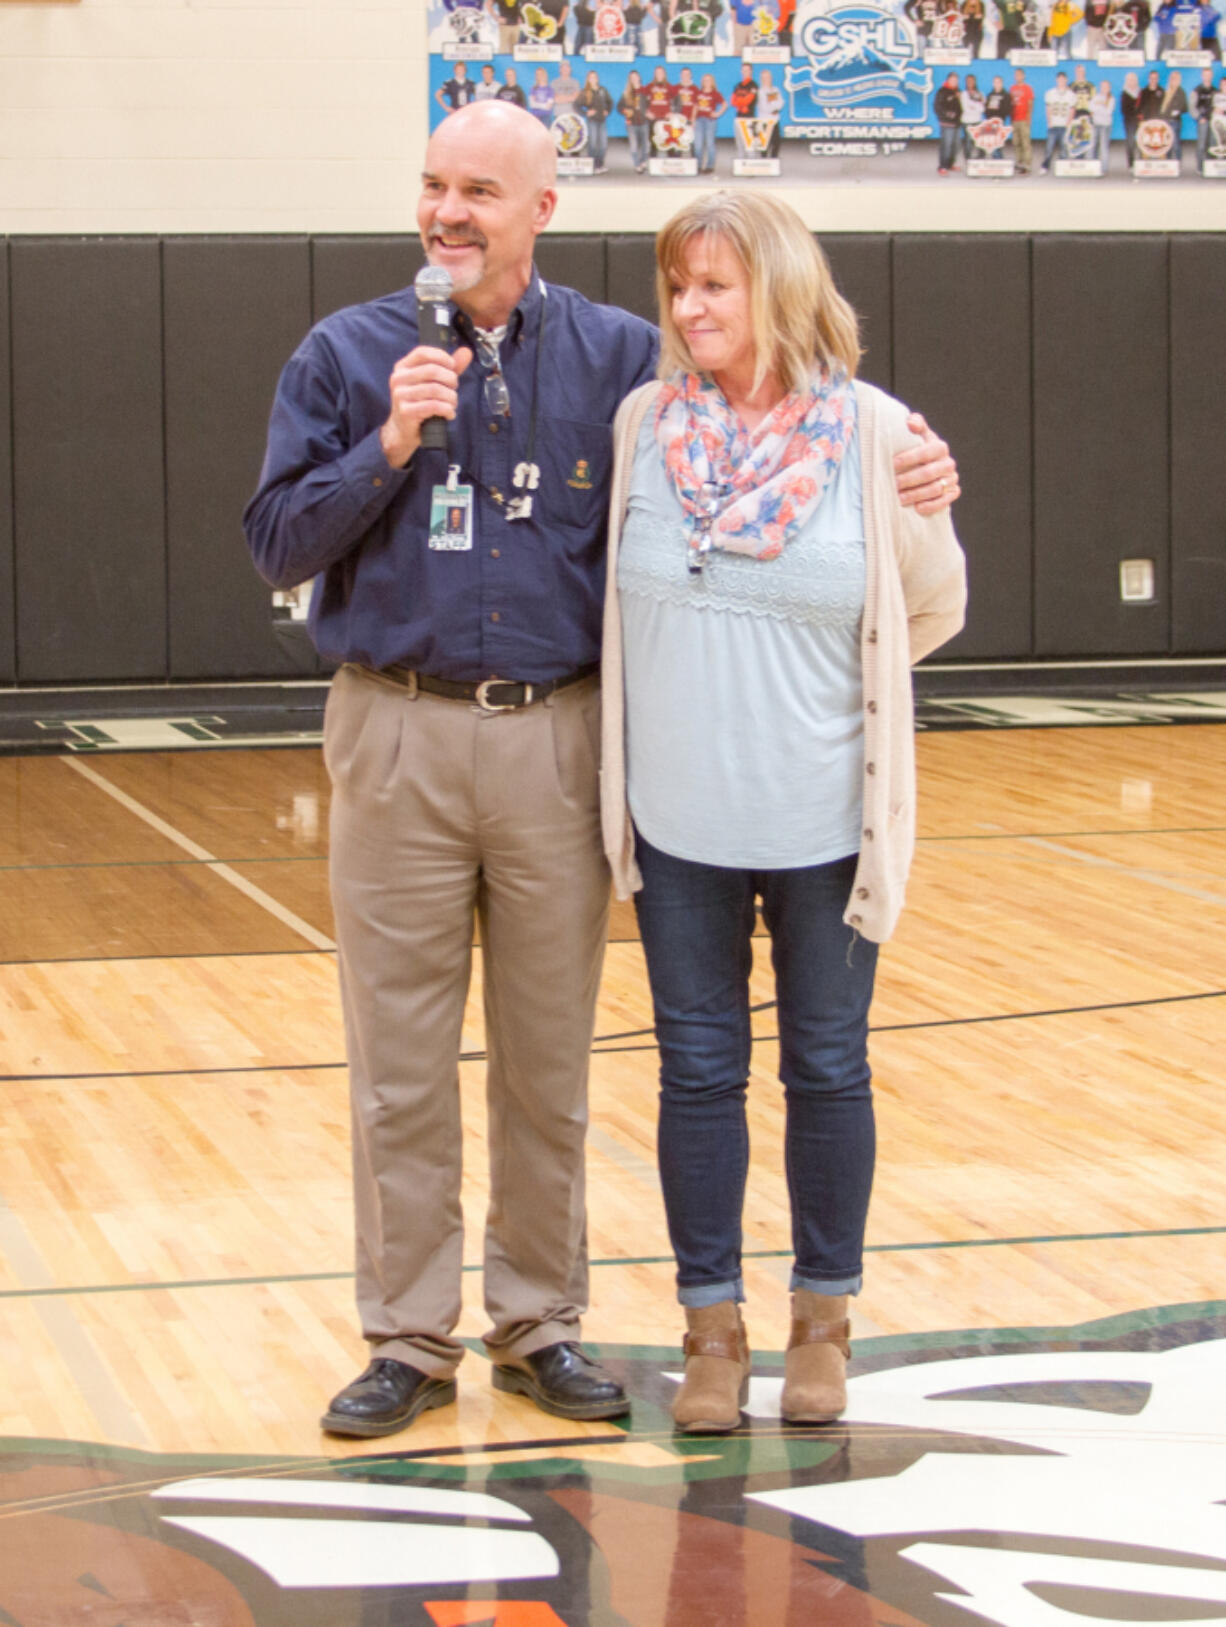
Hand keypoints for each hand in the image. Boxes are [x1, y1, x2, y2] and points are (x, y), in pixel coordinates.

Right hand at [380, 345, 472, 467]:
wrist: (403, 430)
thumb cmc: (420, 403)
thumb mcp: (433, 382)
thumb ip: (449, 367)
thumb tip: (467, 351)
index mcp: (403, 367)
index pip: (422, 352)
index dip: (441, 356)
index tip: (453, 366)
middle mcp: (398, 379)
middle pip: (432, 370)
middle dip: (450, 379)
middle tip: (455, 389)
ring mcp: (400, 395)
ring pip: (435, 389)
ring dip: (451, 397)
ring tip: (453, 403)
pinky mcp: (406, 411)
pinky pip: (433, 406)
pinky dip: (447, 410)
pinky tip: (450, 414)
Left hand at [894, 411, 960, 514]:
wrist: (927, 466)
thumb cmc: (917, 449)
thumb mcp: (916, 436)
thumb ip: (915, 424)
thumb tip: (910, 423)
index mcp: (940, 447)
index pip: (927, 451)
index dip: (910, 458)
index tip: (893, 464)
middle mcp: (948, 463)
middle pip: (930, 473)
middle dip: (909, 479)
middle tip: (893, 484)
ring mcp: (951, 478)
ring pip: (935, 488)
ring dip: (916, 494)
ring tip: (900, 498)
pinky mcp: (953, 492)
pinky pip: (945, 501)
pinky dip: (931, 505)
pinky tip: (917, 508)